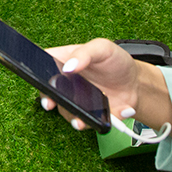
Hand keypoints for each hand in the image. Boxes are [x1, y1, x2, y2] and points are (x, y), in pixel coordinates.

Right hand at [37, 38, 171, 131]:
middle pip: (49, 92)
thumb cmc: (116, 61)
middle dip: (48, 99)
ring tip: (80, 120)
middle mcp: (66, 83)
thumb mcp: (103, 48)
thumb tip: (68, 66)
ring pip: (66, 111)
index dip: (35, 71)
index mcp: (65, 61)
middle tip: (50, 102)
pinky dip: (93, 123)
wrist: (135, 82)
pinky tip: (103, 119)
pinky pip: (86, 122)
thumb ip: (85, 53)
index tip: (37, 77)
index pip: (43, 64)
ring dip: (72, 116)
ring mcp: (76, 100)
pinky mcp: (89, 115)